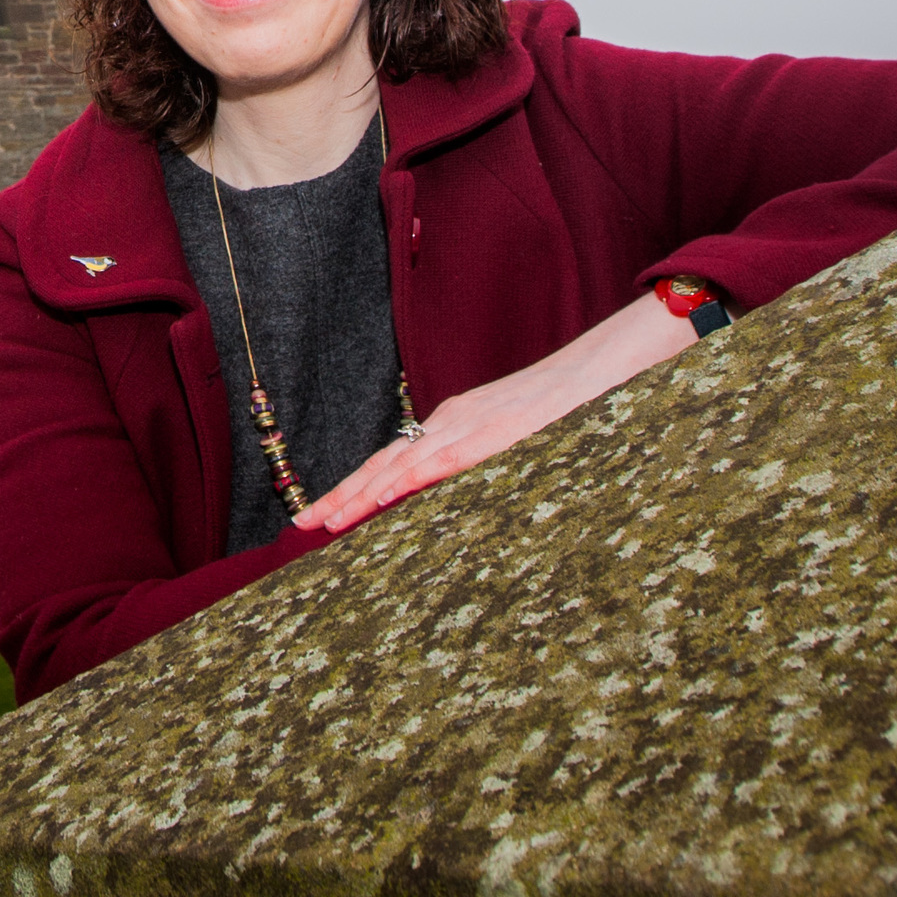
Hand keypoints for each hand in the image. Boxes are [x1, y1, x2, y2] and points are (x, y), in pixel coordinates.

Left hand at [292, 292, 697, 534]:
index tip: (323, 513)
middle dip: (339, 495)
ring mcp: (465, 426)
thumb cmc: (561, 411)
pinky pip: (437, 462)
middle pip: (381, 461)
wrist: (595, 372)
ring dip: (357, 495)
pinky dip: (403, 482)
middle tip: (301, 524)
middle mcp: (448, 421)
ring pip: (398, 465)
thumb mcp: (511, 440)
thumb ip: (481, 463)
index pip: (392, 459)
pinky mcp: (487, 435)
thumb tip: (457, 497)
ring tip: (323, 522)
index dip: (356, 487)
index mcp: (452, 424)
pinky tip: (378, 500)